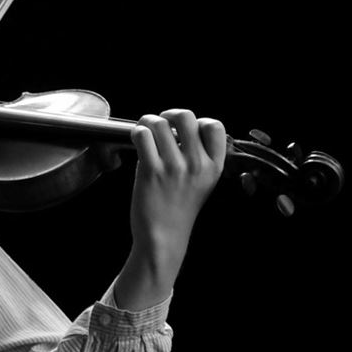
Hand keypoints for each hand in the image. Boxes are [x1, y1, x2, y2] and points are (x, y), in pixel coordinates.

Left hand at [115, 109, 225, 308]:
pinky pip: (142, 135)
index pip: (214, 126)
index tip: (184, 130)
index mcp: (214, 166)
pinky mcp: (151, 171)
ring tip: (144, 133)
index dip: (197, 121)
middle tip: (161, 124)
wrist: (164, 236)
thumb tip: (182, 128)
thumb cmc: (179, 208)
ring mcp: (174, 167)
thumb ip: (200, 157)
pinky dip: (136, 132)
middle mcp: (197, 164)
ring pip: (159, 124)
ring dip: (147, 123)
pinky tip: (136, 140)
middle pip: (185, 116)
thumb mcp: (202, 182)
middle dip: (169, 114)